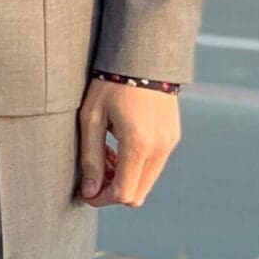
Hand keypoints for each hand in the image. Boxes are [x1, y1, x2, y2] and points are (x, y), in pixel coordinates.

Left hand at [76, 77, 180, 206]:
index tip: (85, 192)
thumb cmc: (109, 85)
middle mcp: (159, 148)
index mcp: (138, 145)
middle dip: (112, 190)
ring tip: (103, 154)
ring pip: (146, 182)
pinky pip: (154, 166)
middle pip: (137, 194)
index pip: (123, 194)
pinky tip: (118, 146)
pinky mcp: (173, 138)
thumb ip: (90, 158)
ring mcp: (169, 144)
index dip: (101, 199)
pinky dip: (135, 166)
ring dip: (124, 178)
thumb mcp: (91, 119)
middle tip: (92, 172)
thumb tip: (89, 192)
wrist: (142, 59)